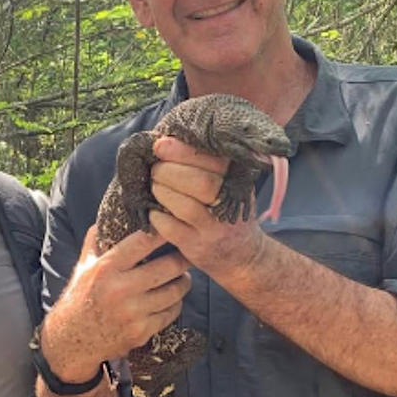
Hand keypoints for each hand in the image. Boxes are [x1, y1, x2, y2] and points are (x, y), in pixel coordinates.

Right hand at [40, 224, 192, 382]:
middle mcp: (120, 289)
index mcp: (106, 268)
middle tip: (187, 254)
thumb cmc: (79, 298)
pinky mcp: (141, 332)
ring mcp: (133, 313)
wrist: (71, 340)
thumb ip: (96, 241)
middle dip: (182, 259)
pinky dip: (175, 304)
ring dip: (183, 282)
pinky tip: (173, 298)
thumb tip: (108, 215)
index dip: (161, 233)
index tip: (173, 226)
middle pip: (166, 268)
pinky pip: (170, 313)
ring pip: (173, 292)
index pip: (142, 243)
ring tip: (184, 276)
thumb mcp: (83, 266)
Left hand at [149, 135, 265, 276]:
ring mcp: (214, 228)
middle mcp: (229, 205)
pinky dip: (157, 216)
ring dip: (162, 191)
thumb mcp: (228, 184)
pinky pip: (171, 229)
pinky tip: (154, 210)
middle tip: (155, 168)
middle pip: (200, 182)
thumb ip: (206, 164)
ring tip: (154, 185)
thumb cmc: (225, 210)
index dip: (182, 151)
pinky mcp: (197, 246)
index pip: (213, 161)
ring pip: (186, 206)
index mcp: (236, 182)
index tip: (160, 145)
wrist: (242, 255)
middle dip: (169, 171)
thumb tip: (165, 142)